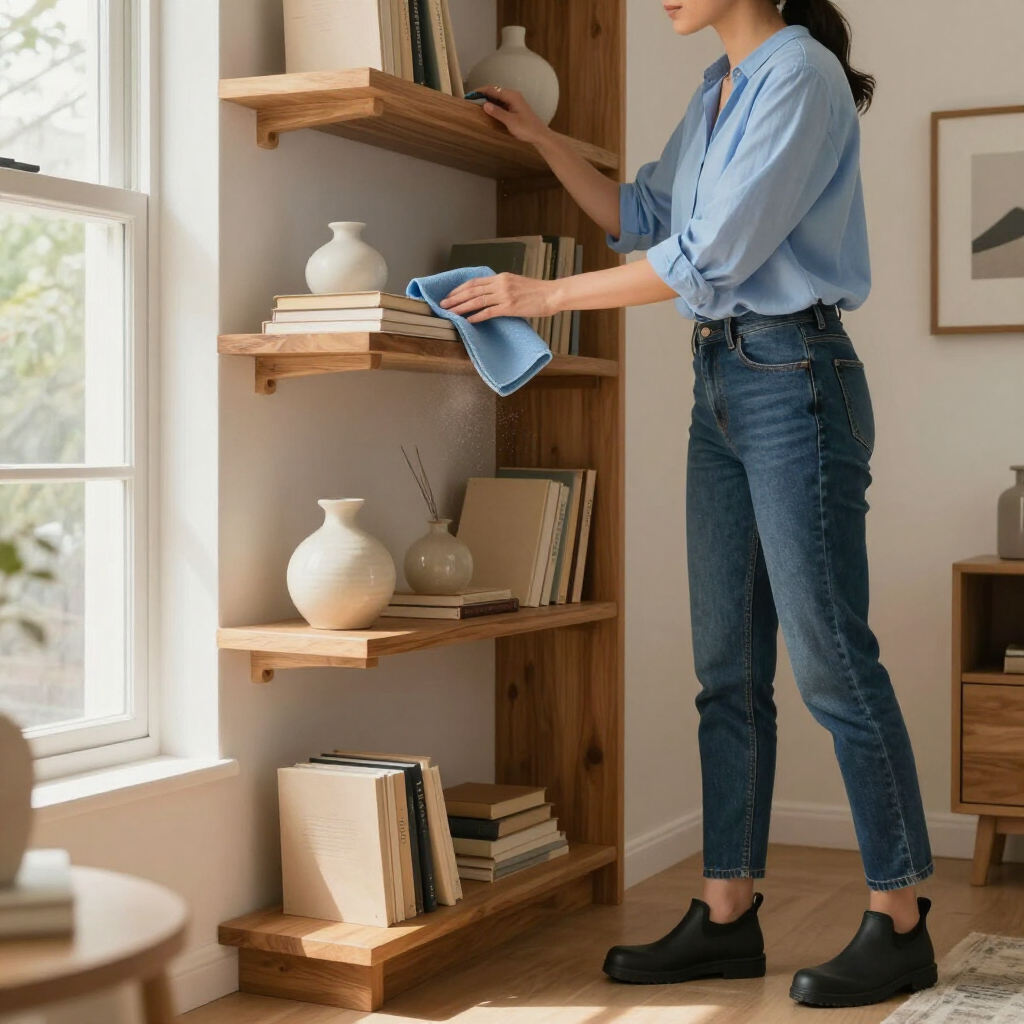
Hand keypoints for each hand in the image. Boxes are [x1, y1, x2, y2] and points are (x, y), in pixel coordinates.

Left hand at [440, 273, 558, 323]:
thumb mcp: (516, 283)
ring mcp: (505, 295)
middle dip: (455, 298)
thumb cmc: (536, 291)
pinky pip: (489, 312)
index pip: (474, 282)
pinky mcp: (510, 307)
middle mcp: (500, 284)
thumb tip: (488, 294)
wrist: (552, 294)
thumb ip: (501, 287)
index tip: (449, 295)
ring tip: (450, 313)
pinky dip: (477, 316)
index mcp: (501, 277)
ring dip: (461, 307)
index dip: (459, 289)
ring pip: (477, 301)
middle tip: (443, 305)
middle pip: (472, 290)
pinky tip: (468, 320)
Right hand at [472, 85, 550, 146]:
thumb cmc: (526, 128)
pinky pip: (502, 103)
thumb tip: (484, 104)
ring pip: (498, 97)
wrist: (540, 135)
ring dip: (488, 99)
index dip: (480, 91)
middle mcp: (513, 95)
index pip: (493, 89)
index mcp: (511, 96)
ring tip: (477, 105)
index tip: (470, 95)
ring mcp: (515, 101)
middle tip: (471, 100)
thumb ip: (497, 112)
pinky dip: (494, 104)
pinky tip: (489, 110)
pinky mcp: (515, 108)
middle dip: (483, 94)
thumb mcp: (510, 121)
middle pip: (495, 91)